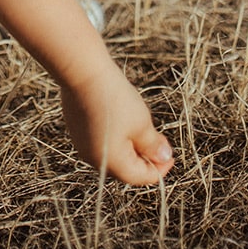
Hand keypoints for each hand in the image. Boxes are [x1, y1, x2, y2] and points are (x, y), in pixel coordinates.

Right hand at [60, 64, 173, 185]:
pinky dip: (115, 136)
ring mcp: (82, 143)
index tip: (171, 154)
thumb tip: (163, 158)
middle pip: (125, 168)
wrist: (83, 71)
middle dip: (144, 156)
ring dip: (130, 146)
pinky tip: (122, 117)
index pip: (141, 177)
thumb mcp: (142, 123)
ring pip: (113, 153)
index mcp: (111, 163)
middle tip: (159, 139)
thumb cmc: (115, 99)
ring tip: (141, 126)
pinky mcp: (76, 128)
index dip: (160, 168)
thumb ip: (153, 146)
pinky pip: (101, 140)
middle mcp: (93, 159)